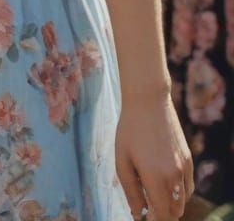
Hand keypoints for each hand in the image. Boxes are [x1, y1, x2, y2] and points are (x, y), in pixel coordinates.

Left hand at [115, 93, 192, 218]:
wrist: (148, 102)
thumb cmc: (129, 130)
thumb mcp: (122, 160)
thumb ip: (131, 191)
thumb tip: (138, 214)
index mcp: (155, 179)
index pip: (162, 215)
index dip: (153, 220)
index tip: (143, 216)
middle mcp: (173, 177)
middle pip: (174, 212)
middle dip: (161, 213)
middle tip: (146, 205)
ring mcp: (184, 169)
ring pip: (182, 201)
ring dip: (170, 203)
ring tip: (152, 190)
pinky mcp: (188, 160)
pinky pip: (188, 187)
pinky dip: (178, 191)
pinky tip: (164, 181)